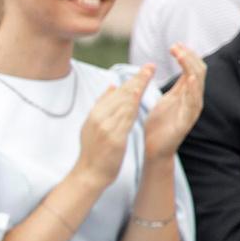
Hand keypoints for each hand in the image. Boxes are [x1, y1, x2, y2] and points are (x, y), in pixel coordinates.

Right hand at [73, 68, 151, 184]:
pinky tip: (138, 96)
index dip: (132, 79)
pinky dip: (131, 106)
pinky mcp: (113, 138)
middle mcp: (99, 117)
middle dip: (137, 79)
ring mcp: (105, 127)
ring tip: (147, 74)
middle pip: (121, 94)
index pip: (117, 92)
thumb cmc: (94, 151)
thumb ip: (103, 105)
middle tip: (150, 66)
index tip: (145, 69)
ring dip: (136, 87)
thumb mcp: (93, 126)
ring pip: (123, 103)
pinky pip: (124, 119)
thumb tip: (112, 86)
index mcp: (95, 113)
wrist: (89, 174)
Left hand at [141, 49, 206, 158]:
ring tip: (180, 55)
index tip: (174, 44)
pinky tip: (190, 78)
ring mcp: (193, 109)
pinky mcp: (188, 120)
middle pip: (198, 71)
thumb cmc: (160, 124)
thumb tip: (181, 70)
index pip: (193, 68)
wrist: (154, 147)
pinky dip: (193, 88)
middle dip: (188, 56)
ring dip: (189, 67)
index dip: (186, 55)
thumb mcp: (168, 99)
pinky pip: (194, 102)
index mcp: (188, 93)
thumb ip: (177, 86)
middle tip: (174, 46)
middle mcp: (194, 98)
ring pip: (198, 83)